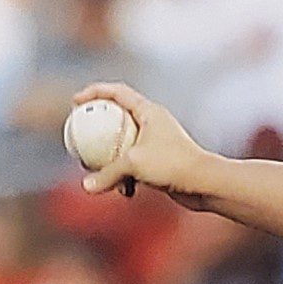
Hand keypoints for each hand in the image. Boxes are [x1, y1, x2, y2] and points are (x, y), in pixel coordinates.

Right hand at [70, 82, 211, 202]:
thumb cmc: (173, 165)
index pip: (117, 92)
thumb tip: (86, 188)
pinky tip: (124, 191)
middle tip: (80, 133)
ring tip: (97, 169)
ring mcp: (158, 143)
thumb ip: (107, 174)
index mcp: (149, 111)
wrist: (206, 184)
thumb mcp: (134, 165)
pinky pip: (136, 165)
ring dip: (111, 158)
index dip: (94, 92)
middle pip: (119, 116)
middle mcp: (154, 123)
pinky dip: (127, 176)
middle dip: (98, 126)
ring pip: (126, 145)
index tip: (76, 102)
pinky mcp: (162, 163)